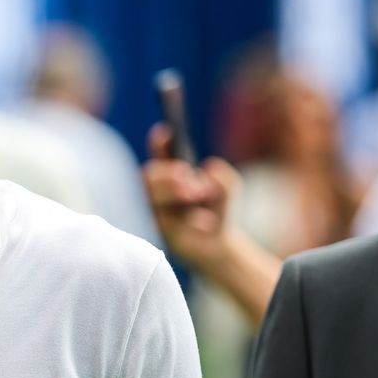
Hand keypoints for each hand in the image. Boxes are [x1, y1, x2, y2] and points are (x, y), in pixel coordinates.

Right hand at [142, 124, 239, 271]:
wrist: (219, 245)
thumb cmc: (218, 211)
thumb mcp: (229, 188)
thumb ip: (222, 176)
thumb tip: (206, 173)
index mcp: (171, 176)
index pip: (160, 156)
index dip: (159, 144)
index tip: (164, 133)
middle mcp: (157, 193)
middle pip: (148, 176)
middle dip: (167, 175)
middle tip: (188, 178)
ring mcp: (155, 212)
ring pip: (150, 198)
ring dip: (172, 193)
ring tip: (198, 195)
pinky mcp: (160, 233)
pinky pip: (167, 223)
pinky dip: (194, 220)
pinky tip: (206, 224)